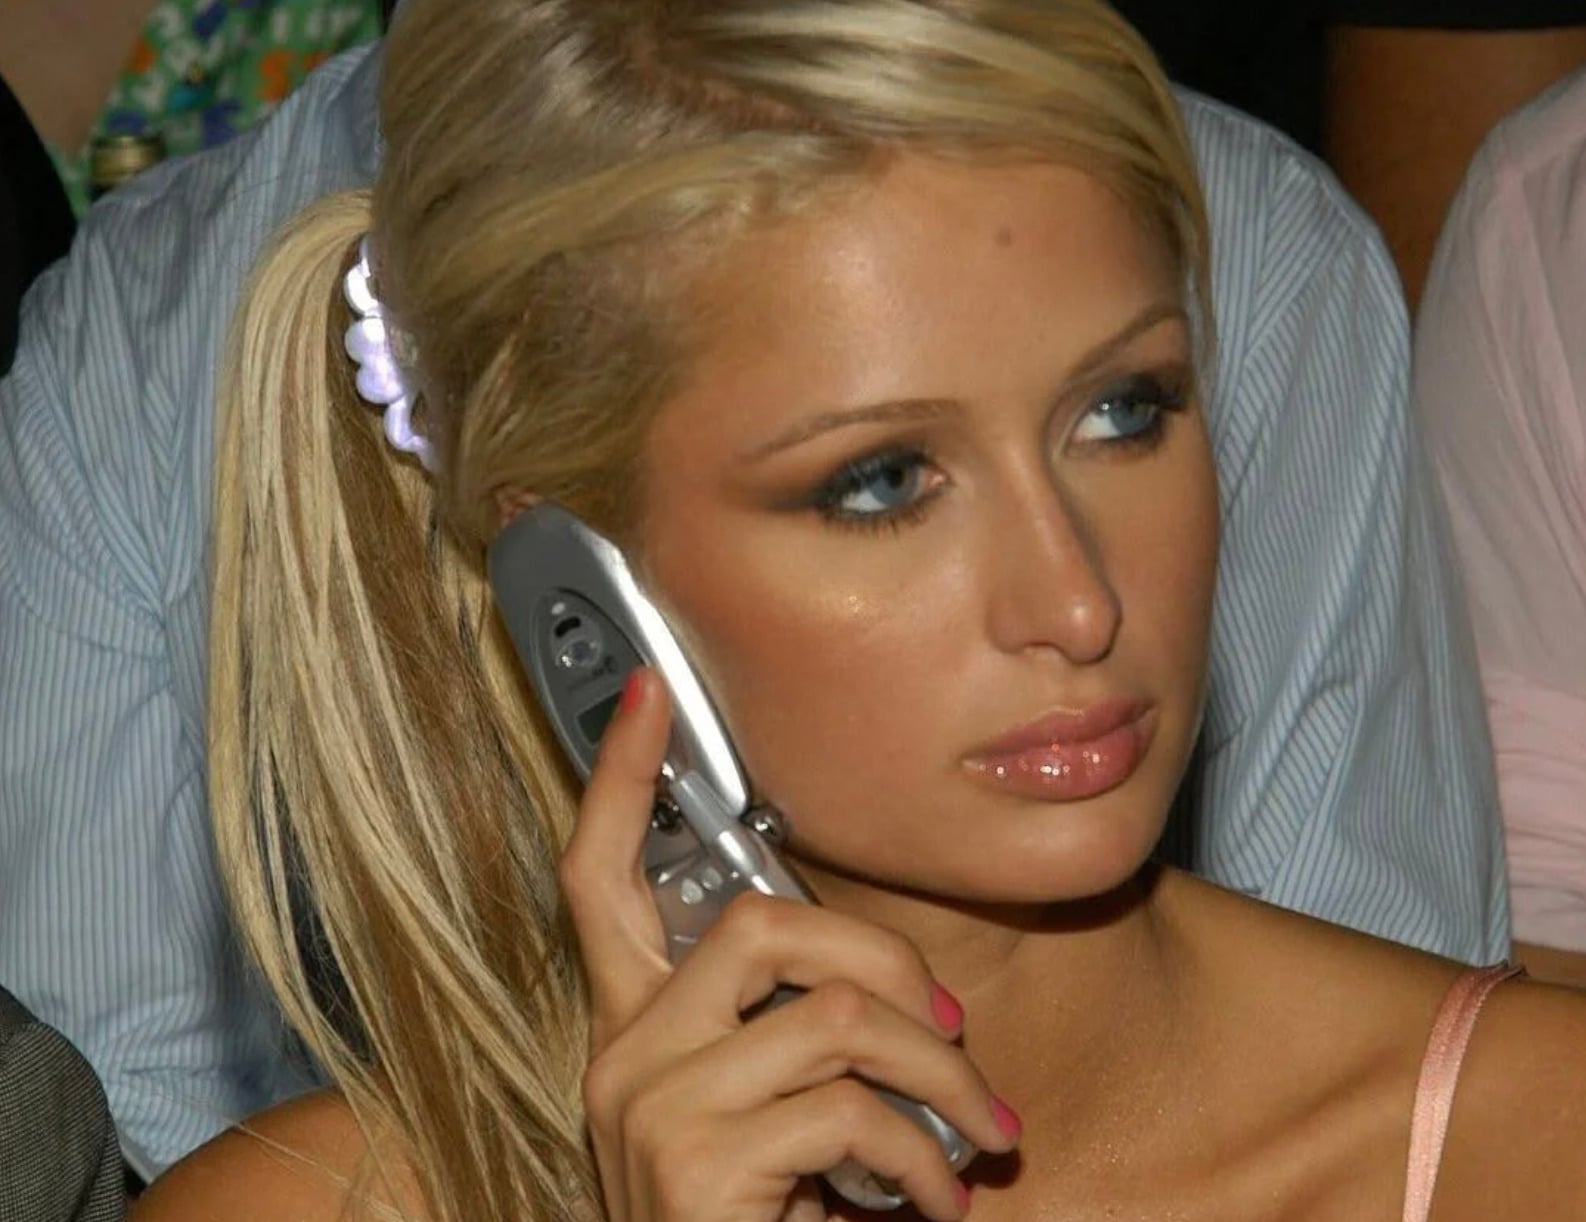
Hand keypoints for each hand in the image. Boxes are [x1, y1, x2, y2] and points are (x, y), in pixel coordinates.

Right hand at [560, 668, 1017, 1220]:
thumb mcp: (769, 1120)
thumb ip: (796, 1042)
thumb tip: (899, 995)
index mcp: (635, 1030)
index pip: (600, 875)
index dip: (623, 779)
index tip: (653, 692)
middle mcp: (621, 1055)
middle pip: (756, 920)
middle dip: (881, 960)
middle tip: (949, 1024)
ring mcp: (648, 1107)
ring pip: (833, 1014)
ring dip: (939, 1074)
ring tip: (979, 1135)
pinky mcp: (693, 1166)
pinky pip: (849, 1108)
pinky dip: (926, 1156)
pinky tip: (940, 1202)